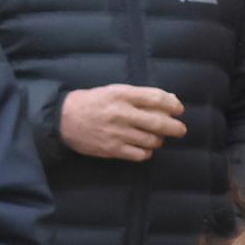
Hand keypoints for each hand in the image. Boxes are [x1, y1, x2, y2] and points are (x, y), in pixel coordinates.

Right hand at [59, 84, 186, 162]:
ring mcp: (117, 133)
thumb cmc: (91, 102)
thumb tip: (167, 101)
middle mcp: (121, 113)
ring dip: (159, 140)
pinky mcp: (112, 149)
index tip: (178, 109)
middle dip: (174, 127)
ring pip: (151, 140)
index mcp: (122, 94)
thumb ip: (137, 96)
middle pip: (158, 122)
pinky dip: (146, 152)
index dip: (172, 104)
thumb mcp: (113, 90)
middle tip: (180, 130)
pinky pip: (139, 154)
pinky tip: (144, 148)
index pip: (156, 98)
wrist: (64, 119)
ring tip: (157, 138)